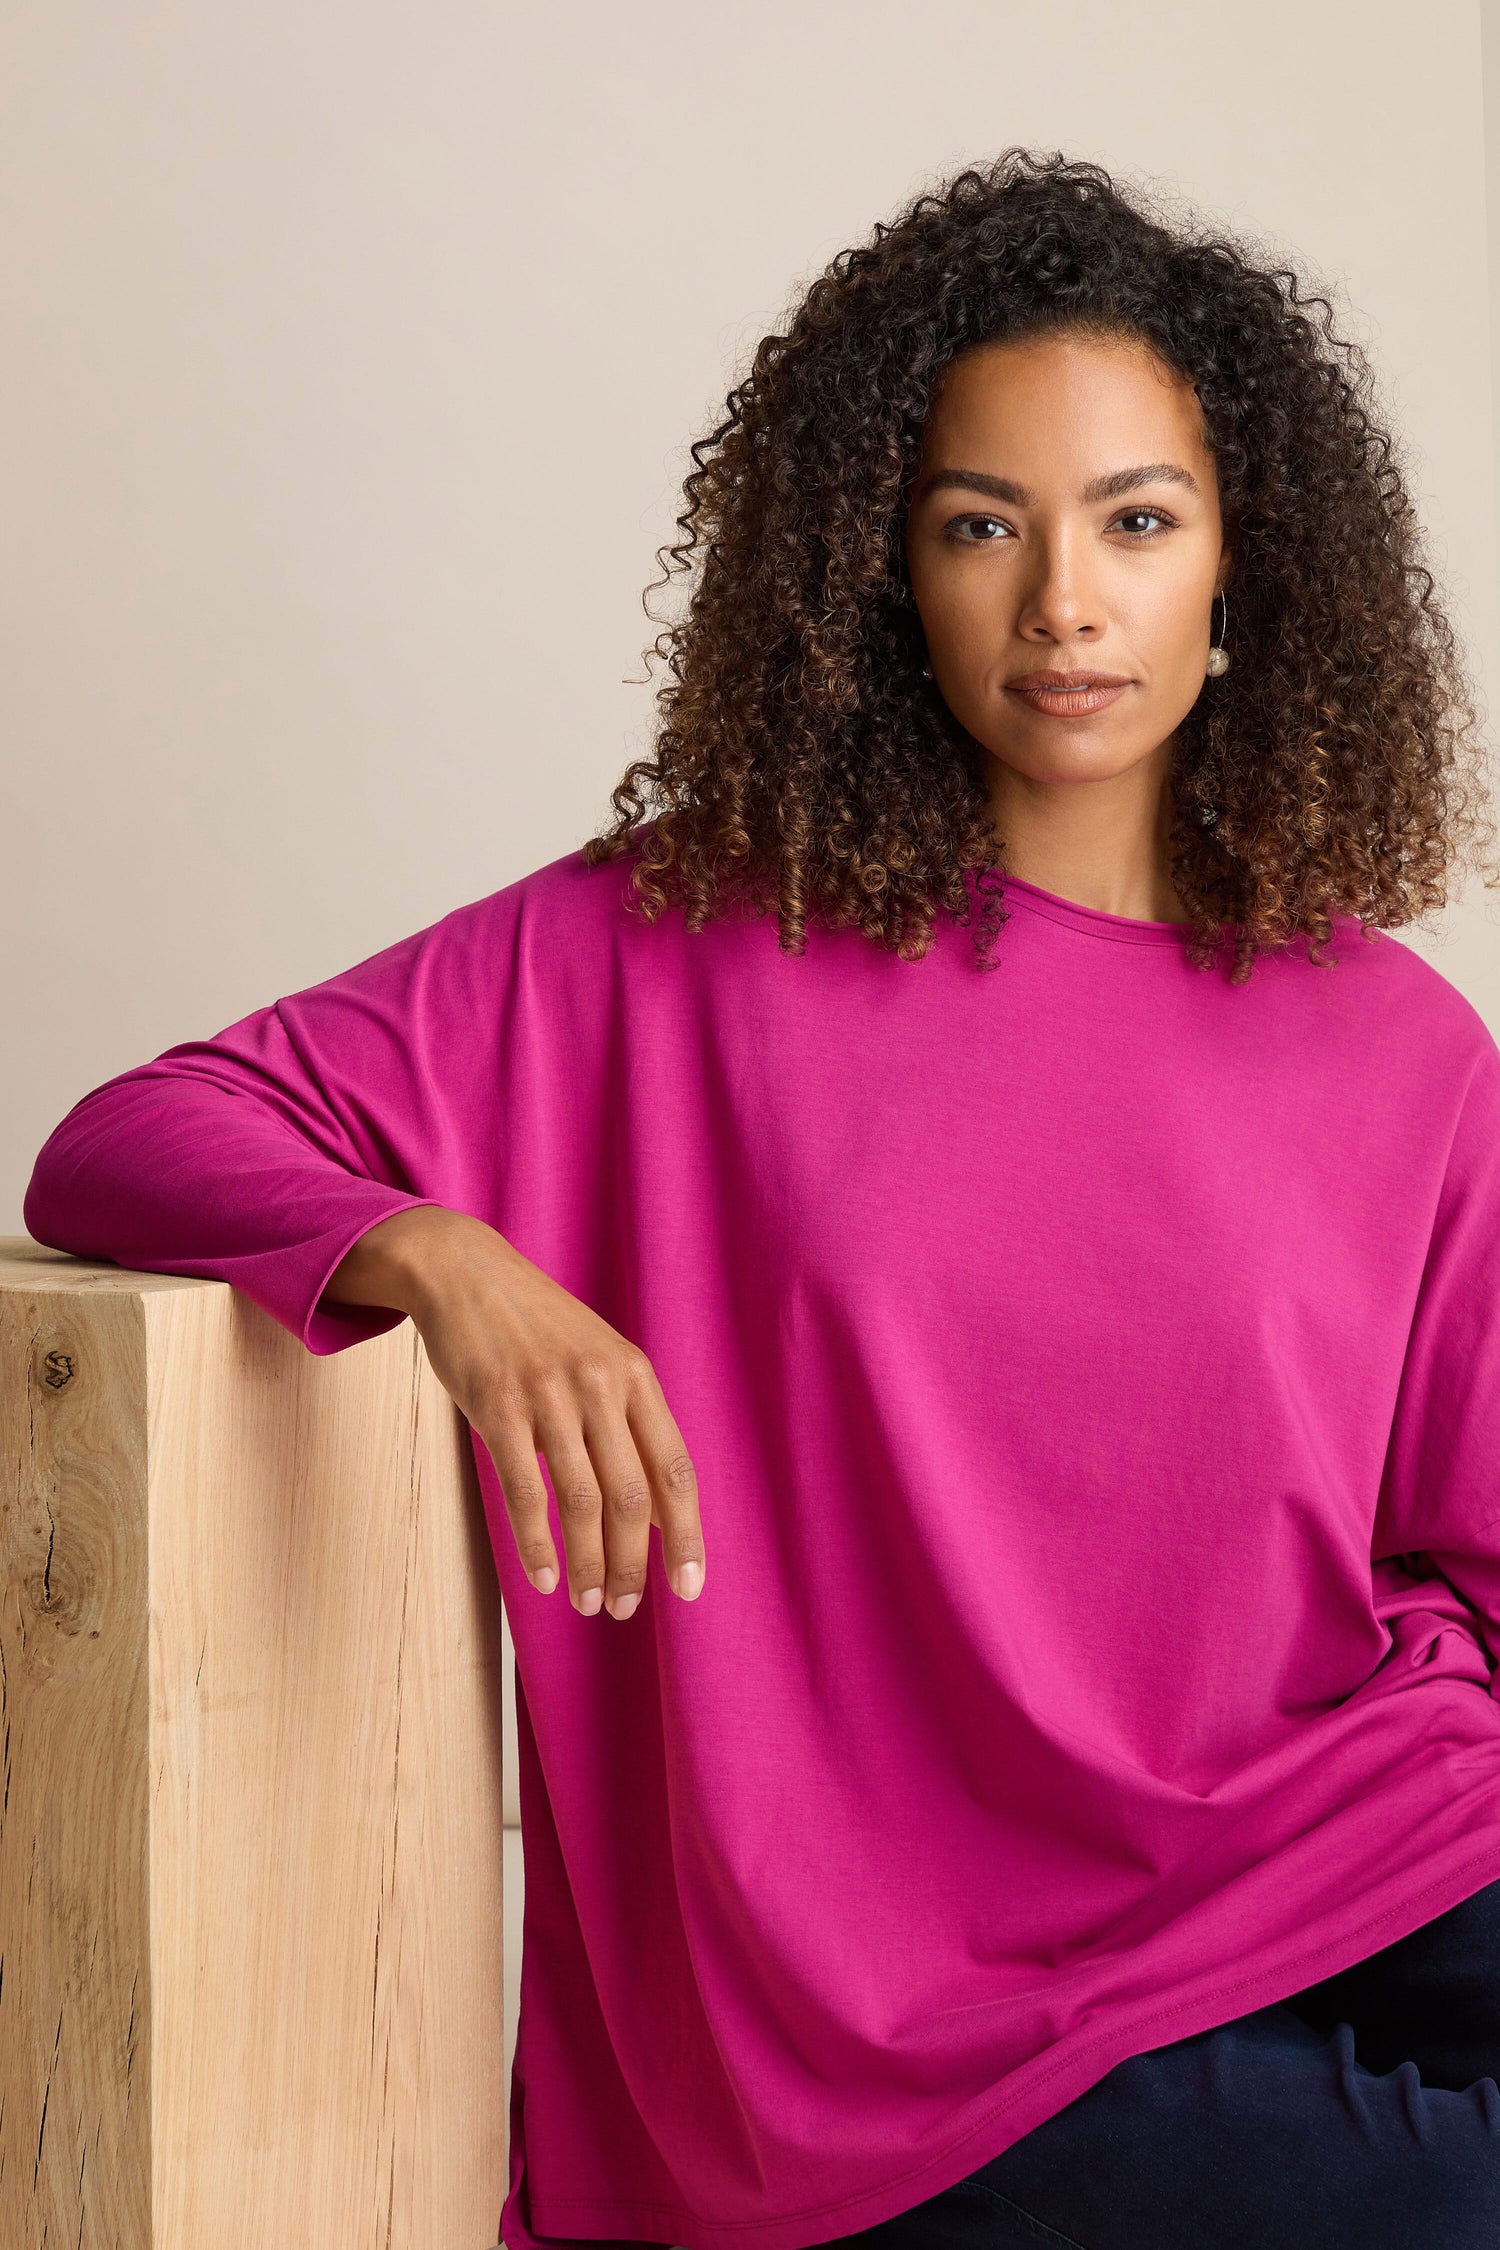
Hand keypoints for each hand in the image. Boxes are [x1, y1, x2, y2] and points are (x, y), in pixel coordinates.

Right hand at [324, 1207, 704, 1617]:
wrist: (465, 1272)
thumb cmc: (536, 1327)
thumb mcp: (599, 1359)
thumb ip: (630, 1424)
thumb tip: (660, 1508)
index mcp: (634, 1376)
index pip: (675, 1469)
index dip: (686, 1535)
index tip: (689, 1588)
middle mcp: (599, 1386)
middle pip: (632, 1496)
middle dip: (634, 1564)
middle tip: (623, 1608)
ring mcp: (549, 1396)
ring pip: (582, 1501)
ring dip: (589, 1563)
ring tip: (590, 1603)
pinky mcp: (498, 1407)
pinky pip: (525, 1491)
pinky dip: (537, 1543)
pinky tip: (544, 1577)